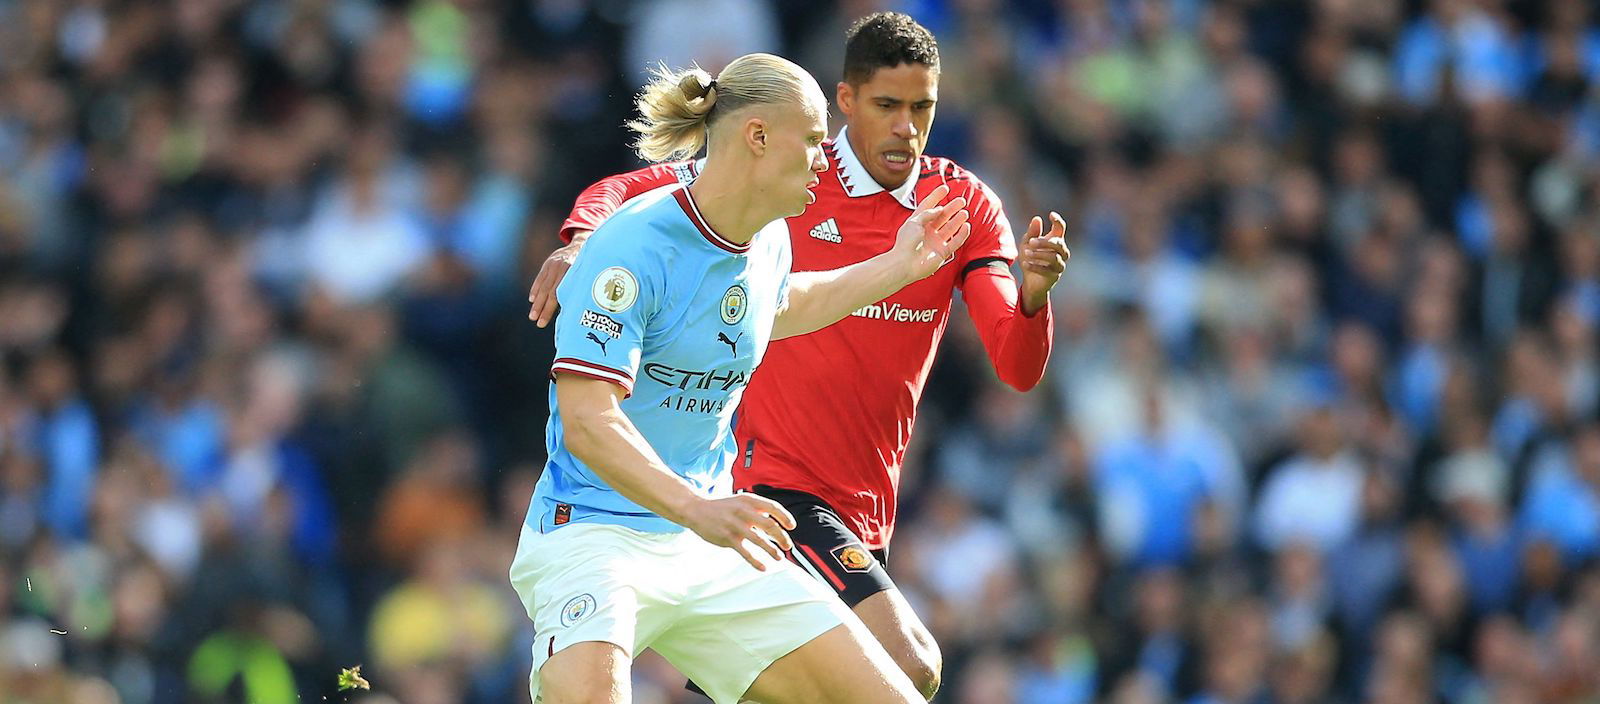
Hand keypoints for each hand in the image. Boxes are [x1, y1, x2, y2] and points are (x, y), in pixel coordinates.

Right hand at [528, 233, 588, 327]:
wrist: (584, 243)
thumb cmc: (588, 266)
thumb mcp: (587, 276)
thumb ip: (578, 290)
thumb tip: (572, 313)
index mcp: (572, 272)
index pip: (556, 295)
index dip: (549, 310)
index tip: (543, 322)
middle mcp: (561, 268)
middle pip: (548, 292)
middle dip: (542, 308)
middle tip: (537, 322)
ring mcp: (553, 264)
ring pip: (543, 286)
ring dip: (537, 302)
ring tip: (533, 316)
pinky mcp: (549, 262)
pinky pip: (540, 277)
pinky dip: (536, 289)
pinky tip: (532, 300)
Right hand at [679, 494, 796, 570]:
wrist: (696, 510)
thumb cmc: (722, 507)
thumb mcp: (740, 501)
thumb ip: (757, 510)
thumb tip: (776, 524)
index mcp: (749, 500)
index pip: (773, 507)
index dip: (785, 517)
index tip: (792, 526)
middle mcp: (744, 512)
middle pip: (770, 525)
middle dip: (782, 537)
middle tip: (788, 546)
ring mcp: (735, 525)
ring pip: (759, 540)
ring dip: (772, 550)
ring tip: (779, 558)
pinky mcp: (727, 538)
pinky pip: (745, 552)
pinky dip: (755, 561)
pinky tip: (763, 567)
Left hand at [893, 184, 971, 283]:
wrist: (904, 264)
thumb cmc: (906, 243)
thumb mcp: (914, 222)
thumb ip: (928, 213)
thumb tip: (940, 209)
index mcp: (917, 223)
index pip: (928, 206)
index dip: (936, 196)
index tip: (945, 188)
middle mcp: (927, 231)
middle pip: (942, 216)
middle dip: (951, 208)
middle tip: (961, 200)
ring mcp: (935, 242)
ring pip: (950, 228)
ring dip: (957, 220)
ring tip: (964, 212)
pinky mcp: (942, 252)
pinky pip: (955, 242)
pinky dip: (961, 234)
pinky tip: (966, 226)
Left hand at [1019, 211, 1068, 313]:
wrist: (1030, 280)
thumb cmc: (1030, 257)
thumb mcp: (1027, 243)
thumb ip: (1032, 232)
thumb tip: (1037, 218)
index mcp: (1055, 240)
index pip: (1061, 228)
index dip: (1058, 221)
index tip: (1050, 215)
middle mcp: (1061, 252)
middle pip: (1058, 244)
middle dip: (1044, 242)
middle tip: (1031, 242)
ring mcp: (1060, 264)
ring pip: (1054, 258)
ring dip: (1039, 254)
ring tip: (1026, 253)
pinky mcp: (1055, 276)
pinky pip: (1047, 270)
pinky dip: (1035, 266)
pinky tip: (1025, 264)